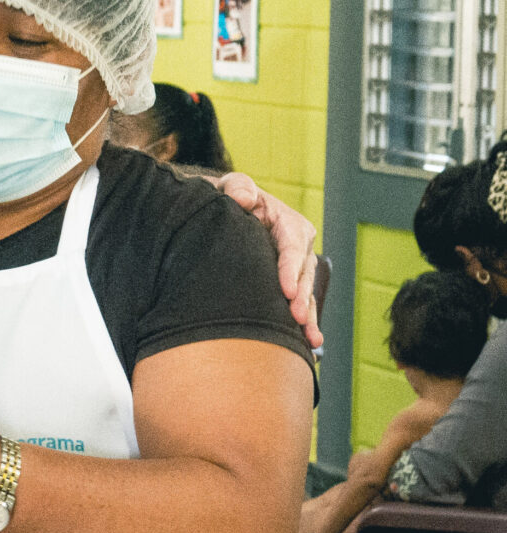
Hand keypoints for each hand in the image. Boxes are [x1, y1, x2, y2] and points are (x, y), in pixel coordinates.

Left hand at [218, 172, 322, 349]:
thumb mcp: (230, 186)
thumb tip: (244, 198)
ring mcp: (293, 267)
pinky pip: (297, 303)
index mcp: (287, 222)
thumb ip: (237, 186)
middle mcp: (297, 246)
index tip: (286, 290)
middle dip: (302, 297)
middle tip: (297, 319)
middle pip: (303, 274)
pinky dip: (303, 323)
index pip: (292, 245)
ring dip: (309, 317)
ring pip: (305, 293)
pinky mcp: (287, 283)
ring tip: (310, 340)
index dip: (291, 268)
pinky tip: (308, 347)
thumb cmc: (226, 197)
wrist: (221, 211)